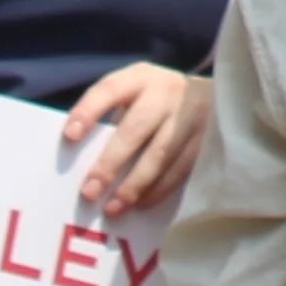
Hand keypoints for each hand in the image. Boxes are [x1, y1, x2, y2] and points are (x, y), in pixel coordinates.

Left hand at [63, 61, 207, 214]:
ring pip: (160, 153)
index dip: (88, 110)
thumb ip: (114, 115)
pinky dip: (158, 189)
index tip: (70, 136)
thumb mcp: (138, 93)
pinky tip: (141, 203)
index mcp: (141, 77)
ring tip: (112, 208)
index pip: (110, 89)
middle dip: (111, 162)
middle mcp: (167, 92)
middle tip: (89, 191)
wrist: (215, 98)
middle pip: (136, 127)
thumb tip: (82, 158)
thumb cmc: (159, 102)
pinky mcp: (207, 139)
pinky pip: (180, 169)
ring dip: (134, 184)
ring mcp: (191, 115)